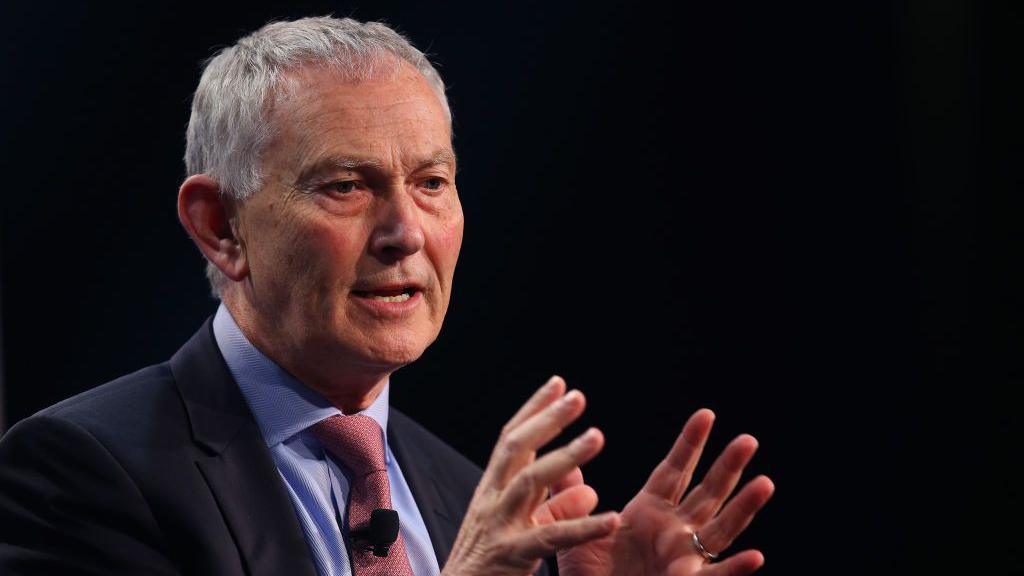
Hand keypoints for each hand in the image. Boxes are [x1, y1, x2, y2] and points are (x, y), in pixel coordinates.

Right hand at [442, 377, 620, 575]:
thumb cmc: (487, 569)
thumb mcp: (519, 530)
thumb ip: (554, 508)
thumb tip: (590, 489)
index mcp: (491, 492)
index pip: (511, 440)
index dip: (534, 409)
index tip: (558, 383)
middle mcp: (491, 502)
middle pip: (517, 449)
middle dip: (547, 419)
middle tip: (576, 396)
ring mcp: (499, 526)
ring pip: (530, 481)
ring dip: (565, 456)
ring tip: (596, 437)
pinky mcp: (511, 555)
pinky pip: (550, 536)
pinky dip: (583, 527)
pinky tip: (612, 518)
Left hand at [550, 409, 773, 575]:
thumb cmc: (588, 575)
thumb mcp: (575, 530)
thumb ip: (572, 496)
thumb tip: (566, 461)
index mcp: (650, 510)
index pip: (674, 470)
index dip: (690, 443)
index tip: (706, 414)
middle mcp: (674, 529)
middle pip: (707, 492)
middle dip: (727, 467)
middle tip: (748, 440)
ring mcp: (684, 557)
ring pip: (721, 529)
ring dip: (743, 508)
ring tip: (765, 483)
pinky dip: (735, 568)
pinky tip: (754, 556)